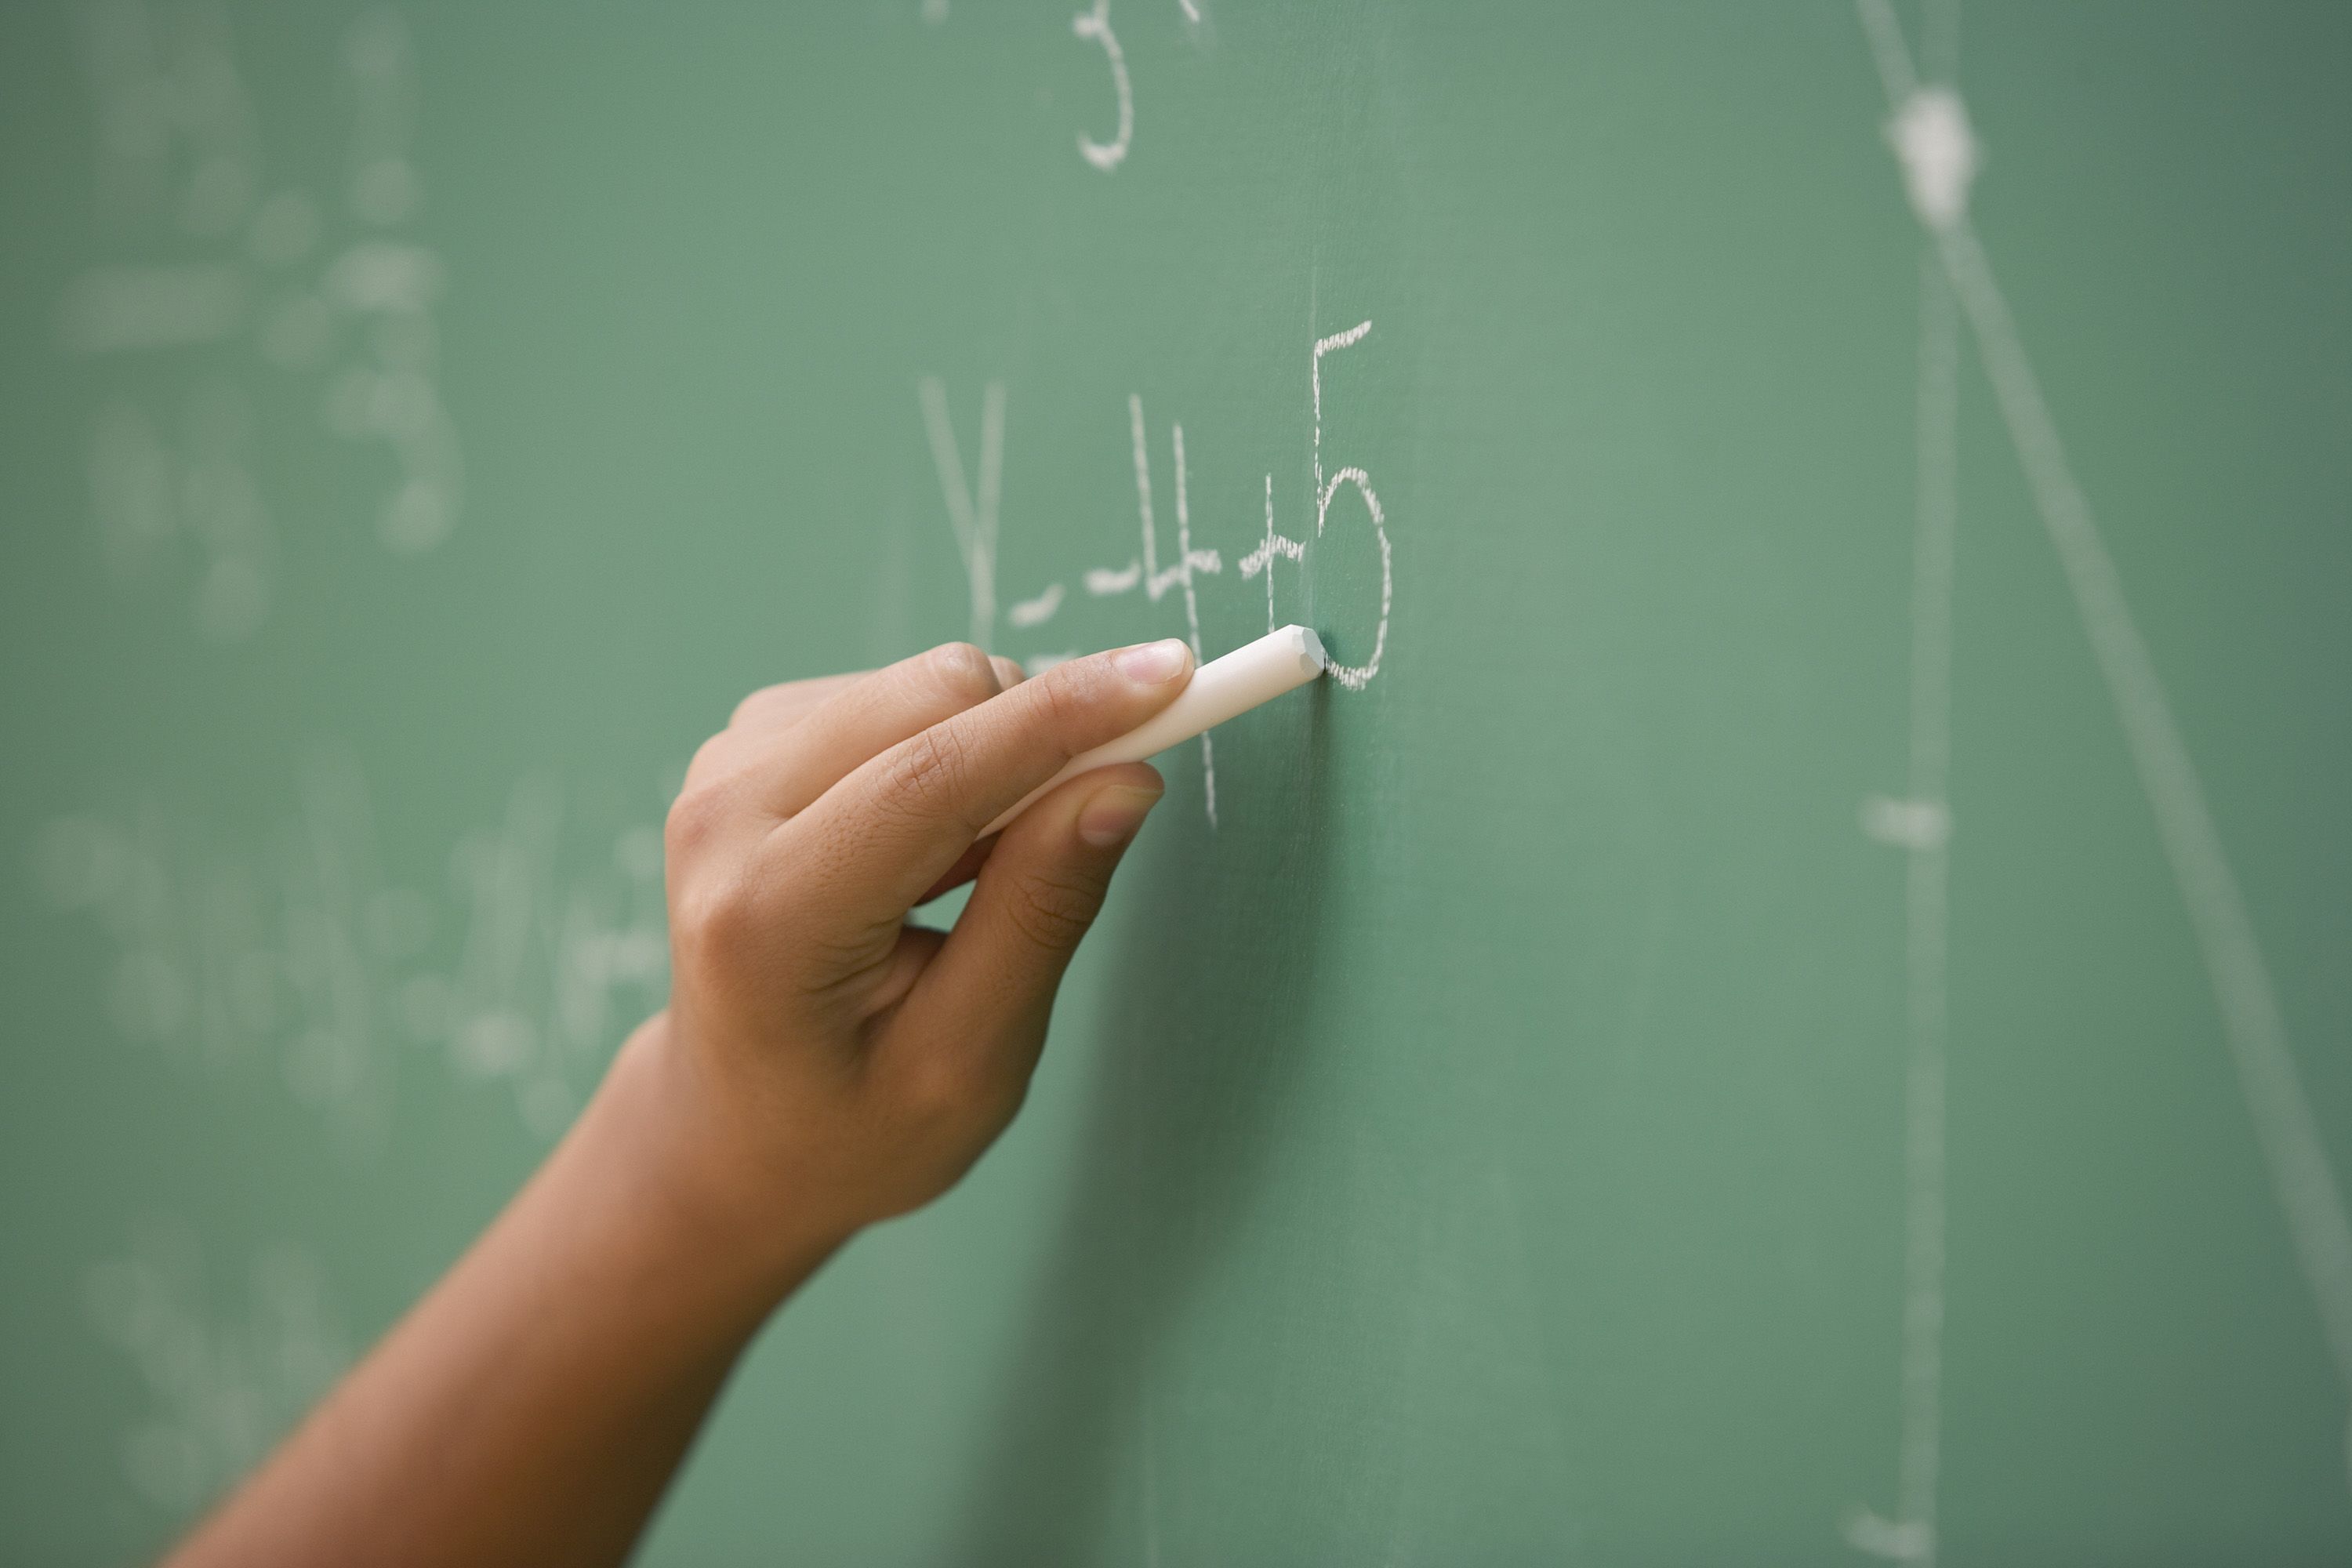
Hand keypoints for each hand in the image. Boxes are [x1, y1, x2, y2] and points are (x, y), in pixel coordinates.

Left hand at [637, 636, 1194, 1271]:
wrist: (731, 1137)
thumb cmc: (853, 1126)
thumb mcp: (969, 1062)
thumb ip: (1041, 913)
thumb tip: (1124, 782)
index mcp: (767, 919)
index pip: (934, 776)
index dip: (1066, 717)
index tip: (1177, 675)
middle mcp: (722, 819)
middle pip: (931, 697)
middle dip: (1037, 737)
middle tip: (1071, 837)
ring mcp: (722, 769)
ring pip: (920, 683)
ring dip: (987, 755)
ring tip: (967, 879)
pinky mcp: (744, 743)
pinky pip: (892, 693)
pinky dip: (944, 751)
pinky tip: (924, 851)